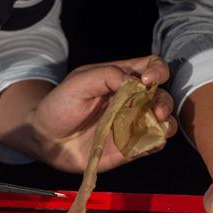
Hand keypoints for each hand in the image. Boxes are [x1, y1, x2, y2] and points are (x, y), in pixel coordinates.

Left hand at [28, 55, 177, 171]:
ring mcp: (132, 124)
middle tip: (156, 111)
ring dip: (166, 121)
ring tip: (158, 126)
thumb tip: (136, 82)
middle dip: (164, 101)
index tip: (148, 81)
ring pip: (163, 120)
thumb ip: (106, 75)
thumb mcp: (78, 83)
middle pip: (162, 95)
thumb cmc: (59, 105)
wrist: (45, 139)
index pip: (151, 66)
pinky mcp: (130, 146)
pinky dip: (158, 141)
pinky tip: (152, 142)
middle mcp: (131, 100)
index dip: (157, 71)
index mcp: (121, 78)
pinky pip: (152, 143)